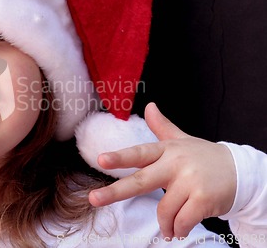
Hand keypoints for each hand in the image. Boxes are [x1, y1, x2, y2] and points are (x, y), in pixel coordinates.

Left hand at [89, 103, 236, 238]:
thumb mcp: (182, 140)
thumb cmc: (204, 157)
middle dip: (115, 191)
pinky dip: (178, 229)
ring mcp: (190, 181)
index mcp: (167, 150)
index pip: (140, 153)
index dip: (120, 157)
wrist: (241, 171)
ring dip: (165, 224)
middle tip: (94, 199)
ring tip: (169, 228)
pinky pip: (181, 221)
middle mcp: (176, 164)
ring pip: (164, 209)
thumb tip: (149, 105)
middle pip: (142, 180)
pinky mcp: (203, 199)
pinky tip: (179, 229)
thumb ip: (162, 127)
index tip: (101, 159)